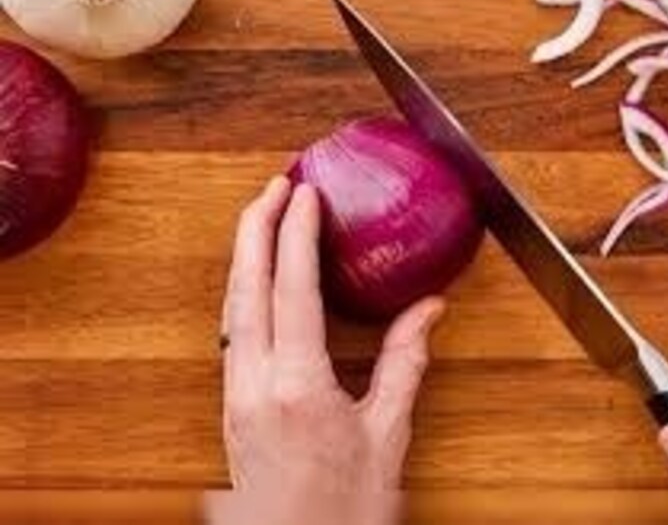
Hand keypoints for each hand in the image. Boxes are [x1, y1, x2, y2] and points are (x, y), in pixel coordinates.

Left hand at [207, 177, 444, 524]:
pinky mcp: (232, 404)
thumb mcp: (386, 435)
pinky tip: (257, 279)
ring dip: (245, 255)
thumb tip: (428, 310)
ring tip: (263, 217)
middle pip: (245, 286)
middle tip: (274, 184)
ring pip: (231, 305)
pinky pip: (232, 329)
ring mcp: (236, 394)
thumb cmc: (342, 510)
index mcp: (297, 386)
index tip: (304, 193)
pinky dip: (244, 289)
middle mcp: (254, 384)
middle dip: (255, 226)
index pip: (292, 289)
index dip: (295, 234)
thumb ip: (405, 364)